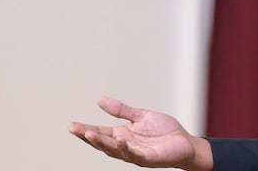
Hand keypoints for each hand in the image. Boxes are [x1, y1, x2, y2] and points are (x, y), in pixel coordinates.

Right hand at [68, 97, 212, 170]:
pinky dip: (126, 148)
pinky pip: (134, 154)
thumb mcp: (141, 116)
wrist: (185, 143)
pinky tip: (120, 140)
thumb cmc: (165, 132)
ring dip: (102, 143)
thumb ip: (122, 110)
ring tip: (89, 134)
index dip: (86, 129)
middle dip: (88, 136)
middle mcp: (126, 146)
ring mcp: (136, 153)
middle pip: (103, 142)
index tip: (72, 125)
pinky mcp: (148, 158)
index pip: (101, 132)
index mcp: (123, 135)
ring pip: (115, 150)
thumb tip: (101, 100)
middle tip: (74, 128)